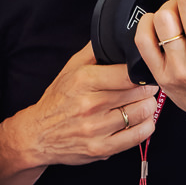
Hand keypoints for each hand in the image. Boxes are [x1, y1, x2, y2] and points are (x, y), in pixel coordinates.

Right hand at [5, 44, 157, 169]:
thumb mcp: (70, 69)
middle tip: (148, 86)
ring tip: (144, 102)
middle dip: (148, 88)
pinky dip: (146, 126)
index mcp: (83, 81)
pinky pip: (138, 136)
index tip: (144, 72)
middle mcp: (89, 105)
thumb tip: (117, 35)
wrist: (37, 135)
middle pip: (138, 93)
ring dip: (148, 106)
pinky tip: (141, 120)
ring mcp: (95, 129)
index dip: (142, 71)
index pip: (128, 73)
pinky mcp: (101, 149)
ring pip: (141, 113)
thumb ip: (94, 51)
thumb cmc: (57, 100)